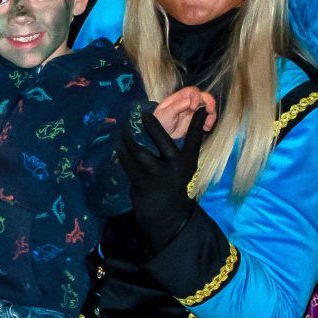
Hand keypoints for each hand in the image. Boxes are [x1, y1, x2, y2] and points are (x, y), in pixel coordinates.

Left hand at [118, 108, 208, 254]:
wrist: (166, 210)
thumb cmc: (175, 179)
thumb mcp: (187, 162)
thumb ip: (190, 139)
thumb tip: (198, 112)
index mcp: (186, 161)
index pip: (194, 138)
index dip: (196, 122)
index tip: (198, 106)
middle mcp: (173, 167)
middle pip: (162, 141)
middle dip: (152, 125)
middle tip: (141, 114)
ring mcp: (156, 176)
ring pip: (139, 152)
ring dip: (129, 140)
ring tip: (123, 131)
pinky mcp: (140, 183)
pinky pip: (127, 163)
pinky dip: (122, 153)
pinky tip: (119, 146)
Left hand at [153, 85, 217, 141]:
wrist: (162, 136)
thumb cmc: (160, 123)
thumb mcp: (165, 114)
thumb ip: (176, 106)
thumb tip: (189, 101)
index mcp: (179, 97)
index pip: (192, 92)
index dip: (196, 97)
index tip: (194, 107)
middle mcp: (188, 102)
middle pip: (203, 96)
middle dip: (209, 102)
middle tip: (210, 111)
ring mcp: (194, 111)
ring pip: (208, 106)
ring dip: (211, 113)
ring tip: (208, 123)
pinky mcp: (197, 119)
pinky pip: (207, 117)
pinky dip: (210, 121)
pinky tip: (206, 127)